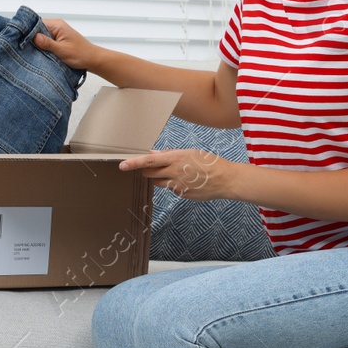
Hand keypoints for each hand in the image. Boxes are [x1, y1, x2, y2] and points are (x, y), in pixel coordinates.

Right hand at [32, 18, 101, 70]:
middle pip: (37, 29)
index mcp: (57, 25)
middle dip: (31, 38)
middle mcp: (56, 26)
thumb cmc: (81, 54)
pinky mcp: (57, 39)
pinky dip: (42, 46)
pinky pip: (45, 40)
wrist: (92, 59)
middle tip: (25, 48)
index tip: (21, 40)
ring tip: (32, 52)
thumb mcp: (62, 50)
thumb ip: (47, 43)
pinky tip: (39, 53)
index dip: (28, 31)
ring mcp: (57, 32)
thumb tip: (34, 37)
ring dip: (37, 44)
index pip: (37, 24)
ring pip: (40, 35)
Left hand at [118, 149, 239, 200]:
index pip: (149, 160)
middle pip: (150, 173)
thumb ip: (170, 154)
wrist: (225, 180)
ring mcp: (176, 186)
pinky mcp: (181, 194)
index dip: (134, 163)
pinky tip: (188, 180)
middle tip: (155, 165)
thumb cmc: (209, 162)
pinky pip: (171, 188)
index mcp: (175, 159)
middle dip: (148, 169)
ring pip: (159, 182)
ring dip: (161, 177)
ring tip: (179, 172)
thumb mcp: (190, 152)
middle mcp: (173, 173)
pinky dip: (175, 184)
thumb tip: (155, 153)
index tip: (122, 165)